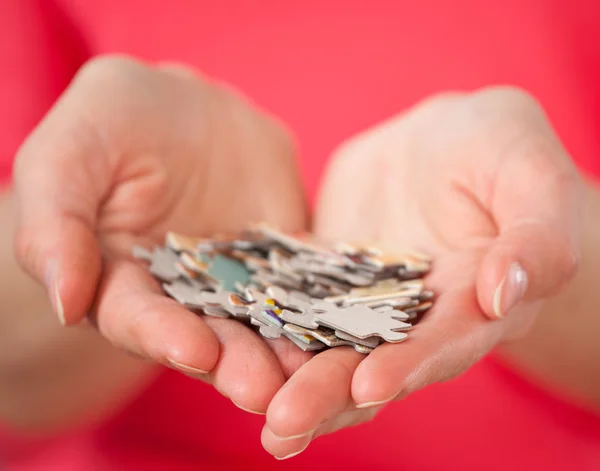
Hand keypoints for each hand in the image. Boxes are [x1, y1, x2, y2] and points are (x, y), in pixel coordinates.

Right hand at [12, 55, 309, 412]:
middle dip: (235, 364)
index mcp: (123, 283)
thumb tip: (65, 303)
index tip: (194, 350)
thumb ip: (55, 228)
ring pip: (262, 323)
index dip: (162, 336)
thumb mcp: (66, 156)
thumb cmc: (110, 123)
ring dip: (283, 352)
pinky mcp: (282, 259)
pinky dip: (322, 308)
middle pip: (208, 337)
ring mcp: (239, 281)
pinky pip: (305, 286)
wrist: (179, 106)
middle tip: (262, 388)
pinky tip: (345, 326)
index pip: (138, 319)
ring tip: (309, 375)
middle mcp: (184, 295)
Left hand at [261, 87, 582, 457]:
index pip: (442, 344)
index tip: (369, 386)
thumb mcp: (532, 178)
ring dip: (290, 380)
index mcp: (473, 304)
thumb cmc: (503, 148)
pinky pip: (292, 300)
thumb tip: (502, 292)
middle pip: (373, 362)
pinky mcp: (325, 274)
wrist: (443, 137)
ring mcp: (363, 299)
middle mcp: (415, 316)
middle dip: (330, 395)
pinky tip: (224, 340)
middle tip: (283, 427)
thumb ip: (535, 239)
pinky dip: (264, 323)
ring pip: (326, 345)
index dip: (409, 367)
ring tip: (249, 408)